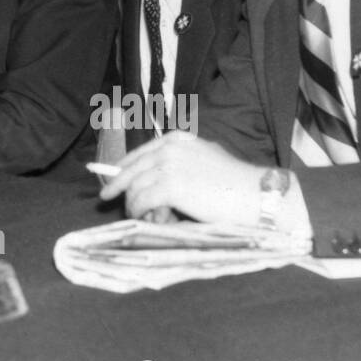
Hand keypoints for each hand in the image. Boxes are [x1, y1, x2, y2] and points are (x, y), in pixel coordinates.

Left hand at [99, 132, 262, 226]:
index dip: (123, 168)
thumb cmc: (235, 183)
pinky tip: (145, 219)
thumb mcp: (205, 161)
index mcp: (177, 140)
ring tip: (142, 217)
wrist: (255, 195)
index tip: (113, 179)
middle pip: (131, 169)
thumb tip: (155, 182)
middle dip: (117, 186)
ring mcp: (168, 166)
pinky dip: (140, 212)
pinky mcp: (169, 187)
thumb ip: (180, 165)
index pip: (139, 153)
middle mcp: (169, 148)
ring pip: (135, 188)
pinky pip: (142, 202)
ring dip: (134, 205)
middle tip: (106, 199)